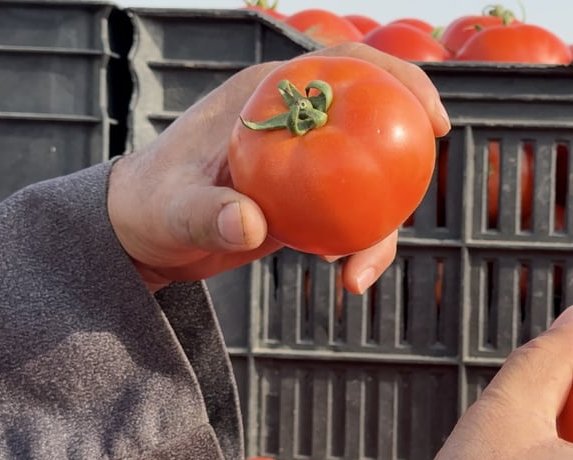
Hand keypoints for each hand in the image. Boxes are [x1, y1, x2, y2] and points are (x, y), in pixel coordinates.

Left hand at [107, 43, 451, 292]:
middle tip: (422, 186)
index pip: (345, 66)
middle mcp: (296, 121)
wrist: (143, 236)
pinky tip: (349, 280)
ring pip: (370, 176)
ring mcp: (306, 161)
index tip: (429, 116)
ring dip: (382, 223)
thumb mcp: (172, 209)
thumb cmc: (149, 205)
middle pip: (373, 118)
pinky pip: (353, 216)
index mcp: (270, 94)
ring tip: (360, 272)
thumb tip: (247, 223)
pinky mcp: (308, 199)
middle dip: (408, 149)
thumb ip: (206, 213)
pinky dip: (360, 246)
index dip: (397, 80)